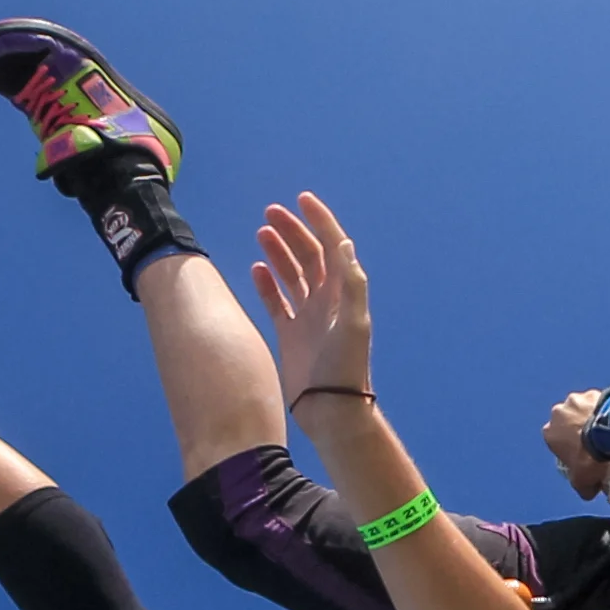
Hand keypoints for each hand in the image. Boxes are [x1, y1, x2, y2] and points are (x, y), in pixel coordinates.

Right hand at [250, 192, 373, 413]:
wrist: (330, 409)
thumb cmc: (345, 368)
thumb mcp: (353, 323)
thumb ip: (351, 283)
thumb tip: (343, 244)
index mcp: (343, 293)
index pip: (333, 247)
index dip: (320, 221)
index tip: (303, 200)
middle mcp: (326, 301)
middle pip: (309, 256)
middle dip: (293, 231)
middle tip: (271, 212)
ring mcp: (307, 317)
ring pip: (291, 274)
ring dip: (278, 252)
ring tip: (262, 232)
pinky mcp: (290, 334)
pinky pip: (277, 301)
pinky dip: (267, 284)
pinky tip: (256, 269)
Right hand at [543, 389, 609, 501]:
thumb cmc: (591, 456)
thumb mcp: (583, 480)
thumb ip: (581, 486)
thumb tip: (587, 492)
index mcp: (550, 432)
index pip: (555, 440)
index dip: (568, 448)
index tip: (581, 454)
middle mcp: (559, 412)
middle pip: (567, 421)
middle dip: (577, 428)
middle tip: (594, 440)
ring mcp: (577, 398)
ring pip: (582, 408)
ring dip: (590, 415)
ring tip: (606, 428)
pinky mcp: (595, 391)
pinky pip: (598, 400)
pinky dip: (604, 407)